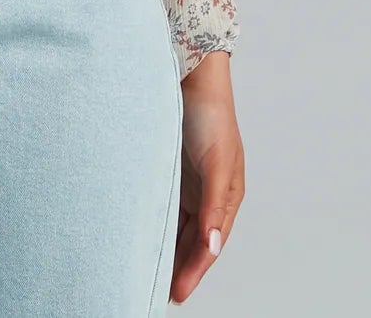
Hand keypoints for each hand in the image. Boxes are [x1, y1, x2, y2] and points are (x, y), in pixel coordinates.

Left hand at [169, 51, 244, 305]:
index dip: (194, 271)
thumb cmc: (210, 117)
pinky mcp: (172, 171)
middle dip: (180, 268)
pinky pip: (164, 206)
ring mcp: (190, 184)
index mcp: (227, 196)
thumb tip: (212, 248)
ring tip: (149, 274)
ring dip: (167, 249)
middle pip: (194, 241)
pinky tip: (143, 237)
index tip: (175, 294)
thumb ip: (213, 208)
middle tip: (158, 292)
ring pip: (177, 227)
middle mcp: (210, 195)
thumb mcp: (215, 164)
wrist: (190, 76)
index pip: (209, 244)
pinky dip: (157, 224)